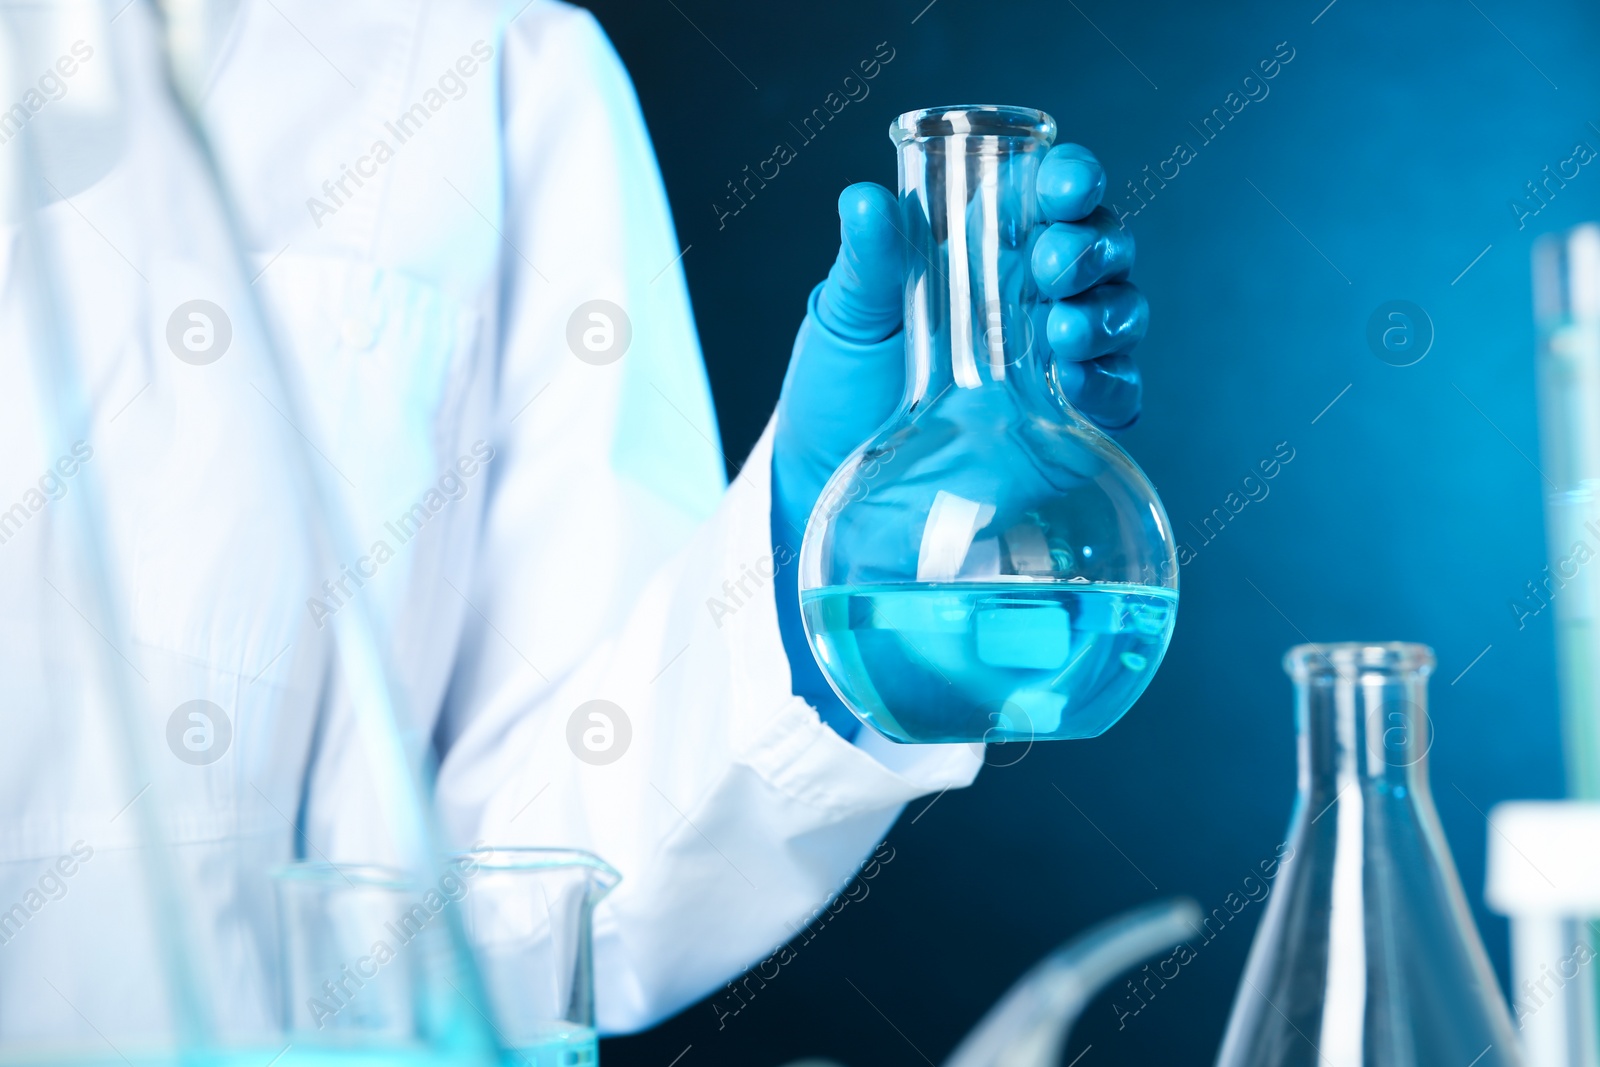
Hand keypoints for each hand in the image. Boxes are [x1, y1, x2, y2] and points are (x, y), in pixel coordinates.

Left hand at [771, 143, 1148, 540]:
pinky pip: (1118, 393)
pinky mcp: (1068, 420)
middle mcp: (1035, 292)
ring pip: (1120, 314)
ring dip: (1105, 315)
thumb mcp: (849, 312)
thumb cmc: (843, 377)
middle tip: (1052, 267)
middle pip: (1101, 248)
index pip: (1053, 192)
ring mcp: (1057, 355)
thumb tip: (864, 199)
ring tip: (1062, 334)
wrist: (833, 466)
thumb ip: (867, 258)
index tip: (1068, 187)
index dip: (1074, 179)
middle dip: (1091, 249)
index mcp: (990, 244)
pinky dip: (1110, 384)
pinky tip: (1074, 385)